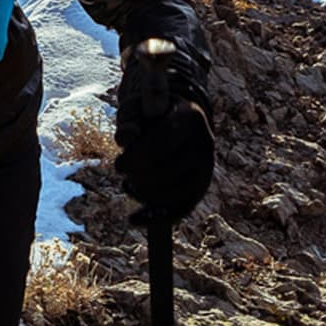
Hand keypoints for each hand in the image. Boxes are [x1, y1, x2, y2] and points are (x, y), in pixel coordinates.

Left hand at [114, 43, 213, 225]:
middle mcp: (205, 142)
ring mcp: (206, 166)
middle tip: (124, 172)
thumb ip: (129, 116)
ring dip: (145, 194)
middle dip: (138, 177)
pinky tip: (133, 219)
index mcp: (191, 117)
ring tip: (129, 186)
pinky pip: (182, 208)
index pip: (161, 145)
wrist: (177, 117)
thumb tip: (127, 138)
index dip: (135, 159)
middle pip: (167, 171)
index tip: (119, 165)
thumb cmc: (150, 111)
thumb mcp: (137, 105)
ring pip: (175, 192)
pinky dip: (156, 218)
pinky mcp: (201, 185)